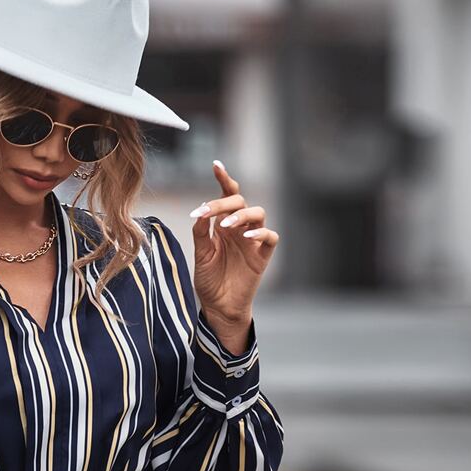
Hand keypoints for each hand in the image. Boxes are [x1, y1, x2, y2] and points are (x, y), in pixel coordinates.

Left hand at [189, 160, 279, 348]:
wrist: (218, 306)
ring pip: (258, 213)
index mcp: (223, 224)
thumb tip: (200, 212)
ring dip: (241, 215)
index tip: (216, 164)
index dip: (224, 179)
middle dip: (223, 202)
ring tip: (225, 226)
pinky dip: (260, 232)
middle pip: (240, 201)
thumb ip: (201, 233)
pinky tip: (247, 236)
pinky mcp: (262, 256)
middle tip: (207, 212)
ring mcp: (252, 240)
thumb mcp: (201, 254)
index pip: (227, 196)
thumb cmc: (209, 280)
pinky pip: (270, 237)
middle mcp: (239, 228)